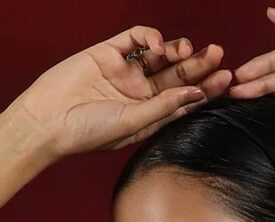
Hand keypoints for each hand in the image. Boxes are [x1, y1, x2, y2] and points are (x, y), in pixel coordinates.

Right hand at [15, 28, 232, 158]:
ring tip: (190, 49)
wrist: (50, 119)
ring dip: (179, 50)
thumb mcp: (132, 124)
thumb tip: (195, 94)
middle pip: (178, 75)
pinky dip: (152, 37)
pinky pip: (137, 38)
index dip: (206, 89)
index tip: (225, 80)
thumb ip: (163, 108)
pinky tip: (159, 46)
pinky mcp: (110, 52)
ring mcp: (126, 71)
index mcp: (150, 115)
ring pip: (162, 55)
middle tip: (219, 54)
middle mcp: (141, 93)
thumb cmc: (89, 131)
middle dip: (200, 64)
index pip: (185, 100)